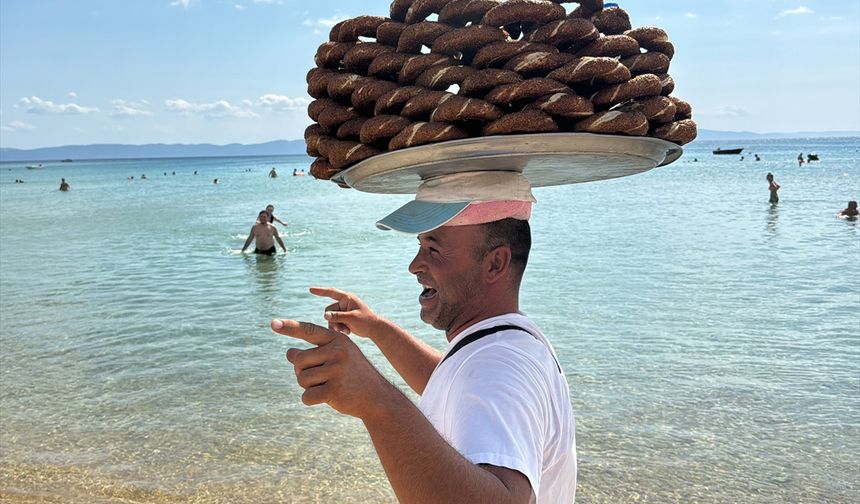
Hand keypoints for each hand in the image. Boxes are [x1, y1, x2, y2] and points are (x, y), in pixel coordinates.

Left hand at [271, 318, 389, 419]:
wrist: (376, 396)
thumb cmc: (352, 375)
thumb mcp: (339, 357)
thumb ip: (315, 353)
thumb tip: (289, 353)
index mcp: (338, 340)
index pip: (309, 331)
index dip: (289, 327)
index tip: (273, 323)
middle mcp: (337, 351)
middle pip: (298, 360)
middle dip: (302, 371)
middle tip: (320, 378)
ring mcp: (336, 370)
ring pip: (301, 379)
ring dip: (309, 386)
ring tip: (328, 386)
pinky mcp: (334, 389)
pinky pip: (307, 396)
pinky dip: (311, 400)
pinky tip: (327, 398)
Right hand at [309, 287, 380, 337]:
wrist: (374, 329)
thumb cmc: (366, 321)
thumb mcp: (351, 318)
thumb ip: (337, 316)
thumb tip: (324, 315)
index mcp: (347, 298)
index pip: (331, 292)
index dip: (320, 291)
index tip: (310, 290)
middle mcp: (344, 303)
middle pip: (329, 310)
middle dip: (333, 320)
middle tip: (340, 328)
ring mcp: (343, 311)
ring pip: (330, 318)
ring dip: (336, 326)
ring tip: (345, 330)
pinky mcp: (343, 318)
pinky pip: (334, 323)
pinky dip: (338, 328)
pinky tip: (347, 332)